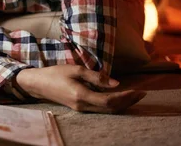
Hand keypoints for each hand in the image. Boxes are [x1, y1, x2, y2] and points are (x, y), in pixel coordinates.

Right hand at [16, 65, 146, 112]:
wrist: (38, 84)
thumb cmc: (55, 73)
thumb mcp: (75, 69)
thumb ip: (96, 77)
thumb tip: (116, 83)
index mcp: (81, 95)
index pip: (109, 101)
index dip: (126, 97)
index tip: (139, 90)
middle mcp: (82, 105)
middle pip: (111, 108)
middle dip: (128, 102)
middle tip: (142, 93)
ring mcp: (81, 109)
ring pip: (107, 110)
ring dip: (123, 104)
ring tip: (135, 96)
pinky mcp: (80, 107)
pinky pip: (101, 108)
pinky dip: (113, 104)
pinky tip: (120, 98)